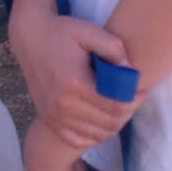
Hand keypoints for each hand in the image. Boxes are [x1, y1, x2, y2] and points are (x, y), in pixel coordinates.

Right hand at [11, 12, 144, 147]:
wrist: (30, 39)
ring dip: (114, 124)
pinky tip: (101, 120)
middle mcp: (63, 104)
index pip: (116, 106)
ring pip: (97, 134)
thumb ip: (113, 47)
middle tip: (133, 99)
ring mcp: (54, 116)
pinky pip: (79, 140)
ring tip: (119, 107)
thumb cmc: (62, 33)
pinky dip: (95, 134)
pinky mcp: (49, 121)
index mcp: (75, 82)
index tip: (141, 90)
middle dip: (128, 112)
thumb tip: (130, 69)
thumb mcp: (88, 30)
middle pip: (110, 123)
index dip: (135, 101)